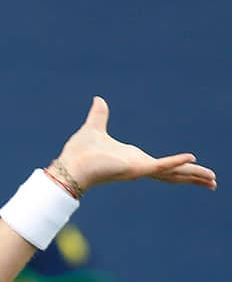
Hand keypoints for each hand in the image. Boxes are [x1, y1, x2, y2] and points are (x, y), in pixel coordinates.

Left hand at [53, 96, 216, 191]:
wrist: (68, 166)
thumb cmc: (78, 153)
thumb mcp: (94, 128)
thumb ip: (99, 115)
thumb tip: (98, 100)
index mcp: (132, 158)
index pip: (162, 164)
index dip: (179, 166)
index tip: (194, 164)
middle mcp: (139, 165)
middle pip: (173, 172)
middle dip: (193, 176)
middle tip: (213, 181)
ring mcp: (138, 169)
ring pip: (172, 172)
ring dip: (192, 174)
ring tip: (213, 180)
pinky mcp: (135, 169)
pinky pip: (159, 165)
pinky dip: (174, 162)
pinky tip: (191, 158)